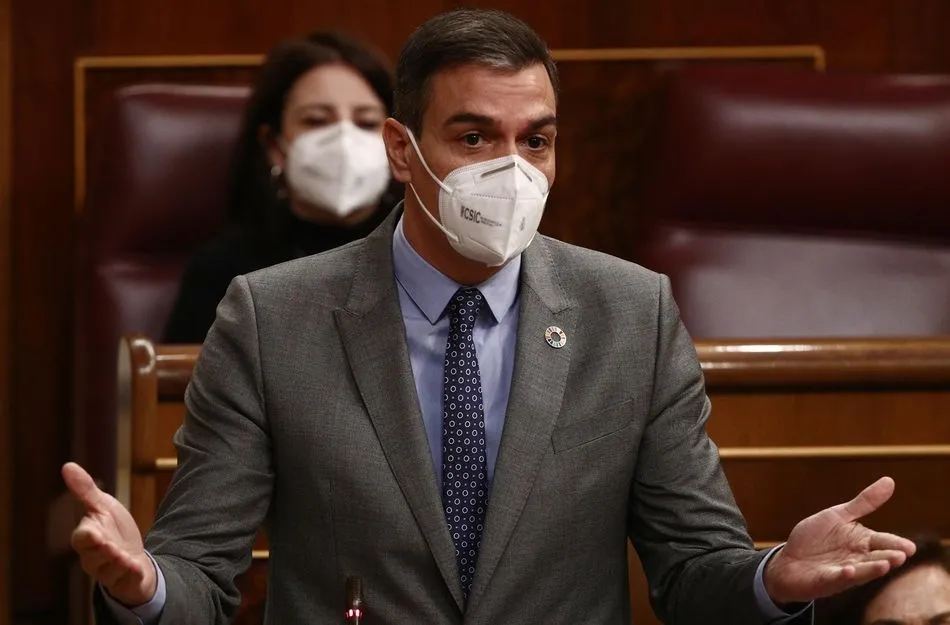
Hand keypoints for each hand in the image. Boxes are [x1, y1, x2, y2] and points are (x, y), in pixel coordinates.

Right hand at [62, 462, 156, 606]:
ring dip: (117, 562)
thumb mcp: (103, 507)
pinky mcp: (124, 580)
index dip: (88, 536)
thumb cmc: (113, 531)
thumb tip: (67, 466)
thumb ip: (86, 491)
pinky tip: (136, 567)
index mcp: (88, 537)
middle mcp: (94, 557)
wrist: (133, 557)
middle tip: (110, 545)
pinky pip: (125, 579)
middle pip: (93, 555)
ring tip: (125, 557)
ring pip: (108, 569)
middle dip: (102, 550)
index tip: (94, 532)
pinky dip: (131, 573)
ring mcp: (109, 571)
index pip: (82, 537)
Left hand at [764, 476, 915, 604]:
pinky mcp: (827, 581)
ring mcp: (844, 572)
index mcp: (862, 542)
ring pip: (862, 571)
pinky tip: (847, 569)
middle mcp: (858, 559)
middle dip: (889, 558)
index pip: (884, 542)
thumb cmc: (815, 538)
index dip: (897, 544)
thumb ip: (864, 503)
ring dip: (872, 569)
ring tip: (885, 565)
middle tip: (901, 556)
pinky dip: (844, 575)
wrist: (788, 561)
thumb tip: (890, 481)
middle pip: (877, 558)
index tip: (910, 547)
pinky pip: (837, 578)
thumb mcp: (838, 516)